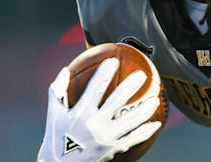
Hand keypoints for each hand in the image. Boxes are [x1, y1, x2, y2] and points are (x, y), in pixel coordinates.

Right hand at [37, 58, 161, 161]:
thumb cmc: (56, 137)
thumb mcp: (54, 114)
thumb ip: (57, 91)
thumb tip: (65, 69)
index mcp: (80, 114)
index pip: (95, 88)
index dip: (104, 73)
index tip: (113, 61)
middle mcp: (95, 125)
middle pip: (117, 100)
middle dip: (131, 85)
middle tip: (142, 75)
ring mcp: (106, 138)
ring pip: (131, 121)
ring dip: (145, 110)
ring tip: (155, 99)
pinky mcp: (114, 149)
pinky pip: (134, 139)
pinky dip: (146, 132)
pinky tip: (156, 124)